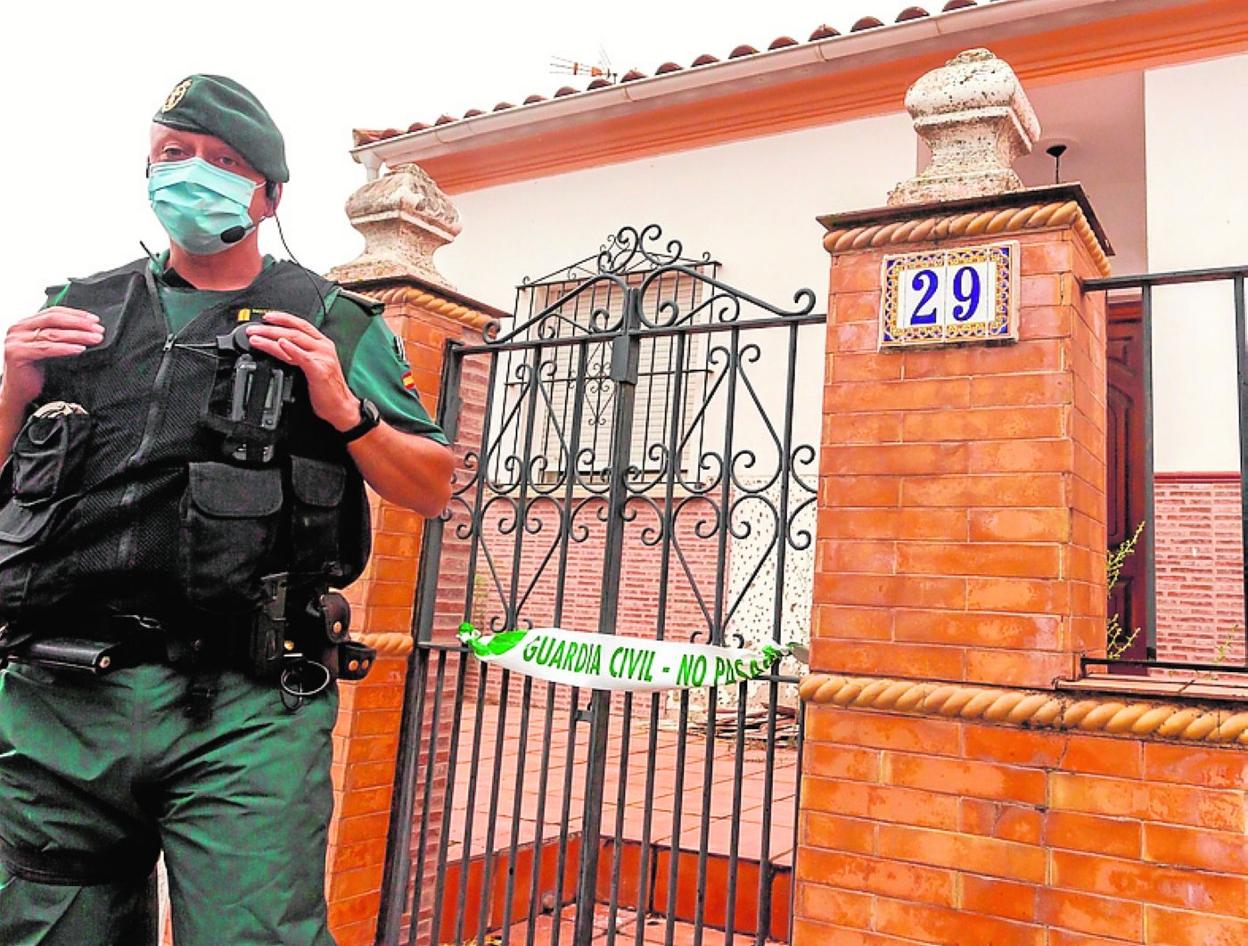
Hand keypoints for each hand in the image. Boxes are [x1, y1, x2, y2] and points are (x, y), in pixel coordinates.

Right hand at [1, 307, 104, 408]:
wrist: (18, 392)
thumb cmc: (34, 371)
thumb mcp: (47, 349)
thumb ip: (59, 337)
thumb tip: (88, 331)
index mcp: (25, 324)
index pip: (53, 312)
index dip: (76, 314)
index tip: (95, 320)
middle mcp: (18, 329)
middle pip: (53, 320)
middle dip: (79, 324)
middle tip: (98, 330)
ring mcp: (16, 341)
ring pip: (52, 334)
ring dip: (77, 335)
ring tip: (94, 339)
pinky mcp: (17, 354)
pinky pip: (46, 349)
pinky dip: (65, 348)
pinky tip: (79, 349)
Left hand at [245, 312, 361, 431]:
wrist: (341, 407)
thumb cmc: (327, 390)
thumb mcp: (314, 366)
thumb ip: (300, 354)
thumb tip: (278, 346)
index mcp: (322, 344)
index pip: (300, 324)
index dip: (282, 318)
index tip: (266, 317)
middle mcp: (323, 347)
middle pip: (294, 330)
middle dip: (270, 328)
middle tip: (253, 330)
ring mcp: (322, 358)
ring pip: (294, 340)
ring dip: (272, 337)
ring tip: (256, 338)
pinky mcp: (319, 370)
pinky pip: (302, 357)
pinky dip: (290, 349)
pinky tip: (281, 344)